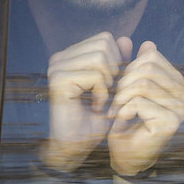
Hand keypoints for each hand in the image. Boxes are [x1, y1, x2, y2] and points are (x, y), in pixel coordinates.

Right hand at [42, 32, 123, 171]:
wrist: (78, 144)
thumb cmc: (96, 117)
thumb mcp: (114, 85)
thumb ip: (119, 62)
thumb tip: (126, 39)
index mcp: (71, 55)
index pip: (106, 38)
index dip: (118, 60)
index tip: (112, 84)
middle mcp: (60, 57)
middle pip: (104, 44)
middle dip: (114, 70)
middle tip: (107, 92)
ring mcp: (57, 67)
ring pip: (100, 58)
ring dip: (108, 82)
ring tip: (102, 98)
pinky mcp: (58, 80)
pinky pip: (95, 75)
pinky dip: (102, 92)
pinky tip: (95, 106)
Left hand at [107, 40, 183, 176]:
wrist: (126, 155)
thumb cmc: (127, 120)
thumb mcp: (130, 88)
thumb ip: (139, 66)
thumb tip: (148, 43)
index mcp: (178, 82)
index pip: (152, 57)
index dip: (129, 69)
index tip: (120, 87)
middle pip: (147, 68)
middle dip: (124, 83)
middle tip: (115, 100)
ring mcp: (180, 109)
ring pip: (142, 84)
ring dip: (121, 98)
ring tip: (116, 110)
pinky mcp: (170, 122)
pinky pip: (138, 103)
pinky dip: (122, 110)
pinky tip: (121, 120)